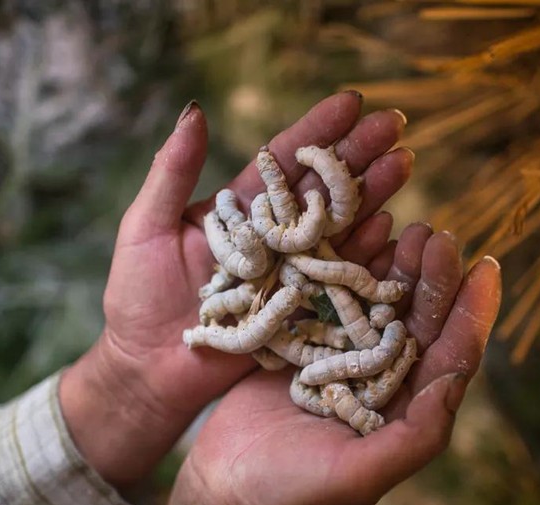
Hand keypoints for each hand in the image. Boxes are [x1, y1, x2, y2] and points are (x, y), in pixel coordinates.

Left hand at [59, 92, 412, 486]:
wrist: (148, 367)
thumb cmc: (137, 297)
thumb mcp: (146, 226)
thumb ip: (171, 171)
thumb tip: (194, 109)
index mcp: (243, 208)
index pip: (286, 160)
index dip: (319, 130)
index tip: (353, 101)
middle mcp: (274, 235)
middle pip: (322, 188)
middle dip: (358, 155)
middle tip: (396, 126)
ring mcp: (292, 271)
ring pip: (338, 226)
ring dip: (372, 194)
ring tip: (402, 163)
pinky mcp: (302, 309)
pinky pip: (338, 277)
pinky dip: (364, 252)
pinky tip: (389, 226)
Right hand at [161, 226, 501, 504]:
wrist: (221, 482)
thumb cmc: (289, 490)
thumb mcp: (357, 476)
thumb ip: (415, 436)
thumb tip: (455, 382)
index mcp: (404, 409)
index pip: (450, 357)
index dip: (470, 315)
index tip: (487, 268)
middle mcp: (381, 378)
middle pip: (419, 320)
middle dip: (433, 278)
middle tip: (439, 236)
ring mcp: (345, 355)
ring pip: (380, 301)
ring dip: (397, 265)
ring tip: (409, 229)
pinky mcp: (308, 339)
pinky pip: (336, 295)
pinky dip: (348, 267)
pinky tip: (359, 238)